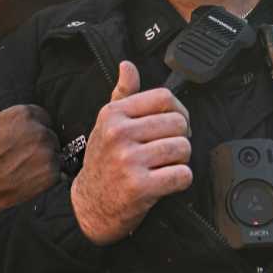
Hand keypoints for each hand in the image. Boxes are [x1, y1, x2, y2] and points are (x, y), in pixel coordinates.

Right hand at [0, 105, 59, 228]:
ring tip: (25, 168)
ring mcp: (47, 153)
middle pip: (49, 134)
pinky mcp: (51, 174)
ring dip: (44, 159)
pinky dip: (46, 176)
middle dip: (40, 143)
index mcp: (24, 115)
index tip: (28, 137)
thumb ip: (3, 114)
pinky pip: (56, 171)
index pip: (42, 116)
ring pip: (54, 153)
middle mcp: (39, 131)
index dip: (35, 126)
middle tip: (25, 155)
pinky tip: (30, 179)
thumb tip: (9, 111)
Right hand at [71, 61, 192, 244]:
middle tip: (166, 151)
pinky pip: (182, 175)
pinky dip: (181, 180)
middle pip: (178, 123)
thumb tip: (128, 66)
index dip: (178, 110)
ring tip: (163, 167)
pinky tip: (165, 182)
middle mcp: (119, 134)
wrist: (88, 206)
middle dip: (180, 138)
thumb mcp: (107, 124)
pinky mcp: (140, 187)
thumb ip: (123, 95)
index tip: (173, 124)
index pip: (164, 97)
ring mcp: (129, 160)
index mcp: (113, 114)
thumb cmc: (103, 162)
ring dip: (181, 161)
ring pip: (183, 148)